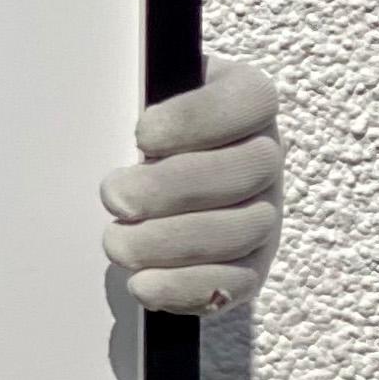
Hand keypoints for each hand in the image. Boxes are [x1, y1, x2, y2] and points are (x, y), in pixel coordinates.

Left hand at [99, 54, 285, 315]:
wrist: (149, 175)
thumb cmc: (145, 128)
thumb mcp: (140, 91)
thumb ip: (135, 92)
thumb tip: (112, 106)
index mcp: (246, 100)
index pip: (249, 100)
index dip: (197, 119)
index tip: (142, 136)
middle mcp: (265, 155)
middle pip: (246, 170)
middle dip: (172, 188)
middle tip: (115, 198)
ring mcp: (266, 211)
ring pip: (244, 229)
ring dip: (174, 242)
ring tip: (118, 242)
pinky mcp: (253, 262)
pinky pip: (237, 282)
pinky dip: (187, 287)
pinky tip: (143, 284)